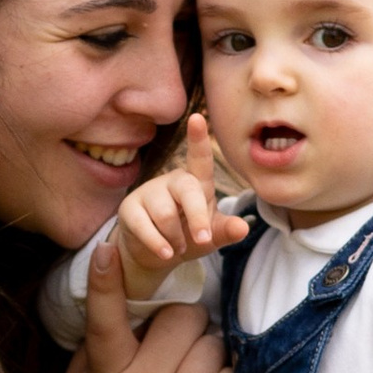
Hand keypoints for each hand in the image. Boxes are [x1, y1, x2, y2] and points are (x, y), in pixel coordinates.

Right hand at [52, 228, 233, 372]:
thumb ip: (94, 352)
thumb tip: (123, 309)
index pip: (106, 319)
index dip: (106, 281)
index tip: (108, 248)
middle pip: (183, 320)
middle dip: (184, 321)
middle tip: (177, 339)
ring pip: (213, 348)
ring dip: (207, 350)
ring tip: (191, 371)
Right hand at [110, 113, 246, 302]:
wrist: (156, 254)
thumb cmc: (188, 236)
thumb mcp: (211, 236)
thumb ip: (226, 231)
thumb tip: (242, 228)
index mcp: (196, 182)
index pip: (199, 158)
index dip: (198, 139)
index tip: (197, 118)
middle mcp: (172, 181)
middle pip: (188, 191)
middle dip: (197, 218)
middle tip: (203, 239)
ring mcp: (149, 193)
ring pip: (166, 214)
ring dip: (177, 238)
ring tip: (178, 247)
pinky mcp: (129, 209)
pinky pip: (144, 226)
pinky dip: (158, 244)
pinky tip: (166, 253)